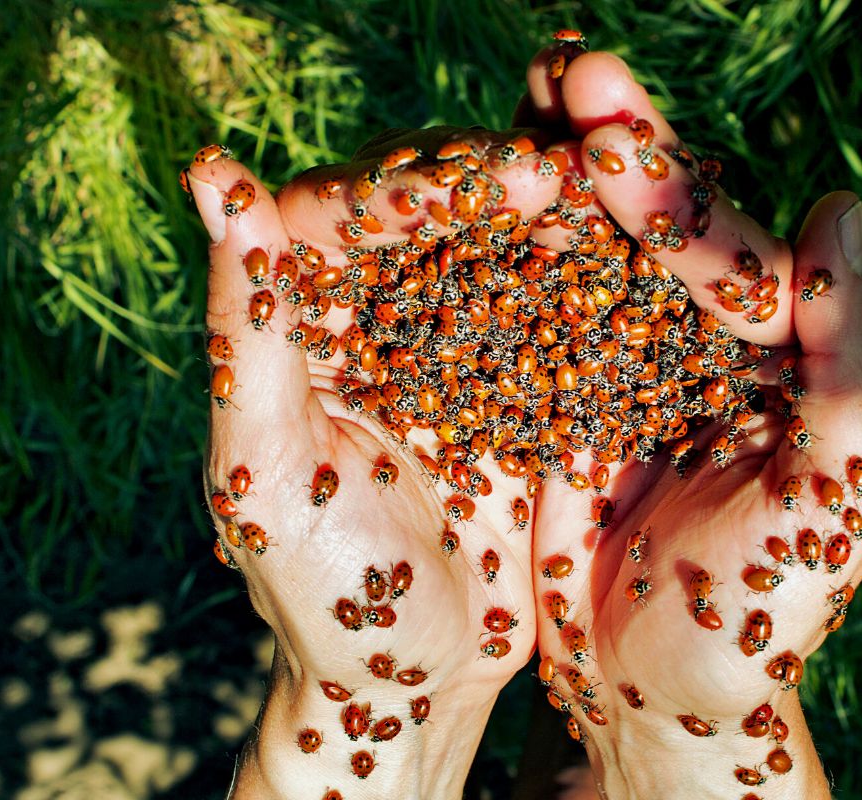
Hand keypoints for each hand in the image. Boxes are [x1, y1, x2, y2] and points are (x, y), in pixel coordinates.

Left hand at [187, 126, 562, 797]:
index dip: (419, 189)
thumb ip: (250, 326)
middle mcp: (381, 317)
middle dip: (502, 186)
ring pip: (508, 253)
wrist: (418, 683)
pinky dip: (600, 291)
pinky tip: (647, 266)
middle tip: (578, 173)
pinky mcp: (527, 388)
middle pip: (437, 217)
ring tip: (620, 203)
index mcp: (303, 322)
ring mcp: (461, 348)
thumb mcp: (270, 467)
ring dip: (561, 223)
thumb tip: (214, 174)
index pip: (348, 216)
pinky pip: (563, 322)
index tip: (502, 177)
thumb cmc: (324, 594)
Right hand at [523, 51, 861, 796]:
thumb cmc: (753, 622)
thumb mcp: (833, 499)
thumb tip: (843, 206)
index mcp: (771, 354)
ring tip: (515, 102)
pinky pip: (518, 315)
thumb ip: (852, 360)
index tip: (611, 131)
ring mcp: (615, 363)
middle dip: (611, 150)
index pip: (727, 258)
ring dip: (545, 177)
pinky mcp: (548, 396)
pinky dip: (490, 256)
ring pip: (581, 254)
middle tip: (567, 67)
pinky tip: (456, 198)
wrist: (656, 700)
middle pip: (651, 230)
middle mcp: (691, 342)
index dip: (675, 195)